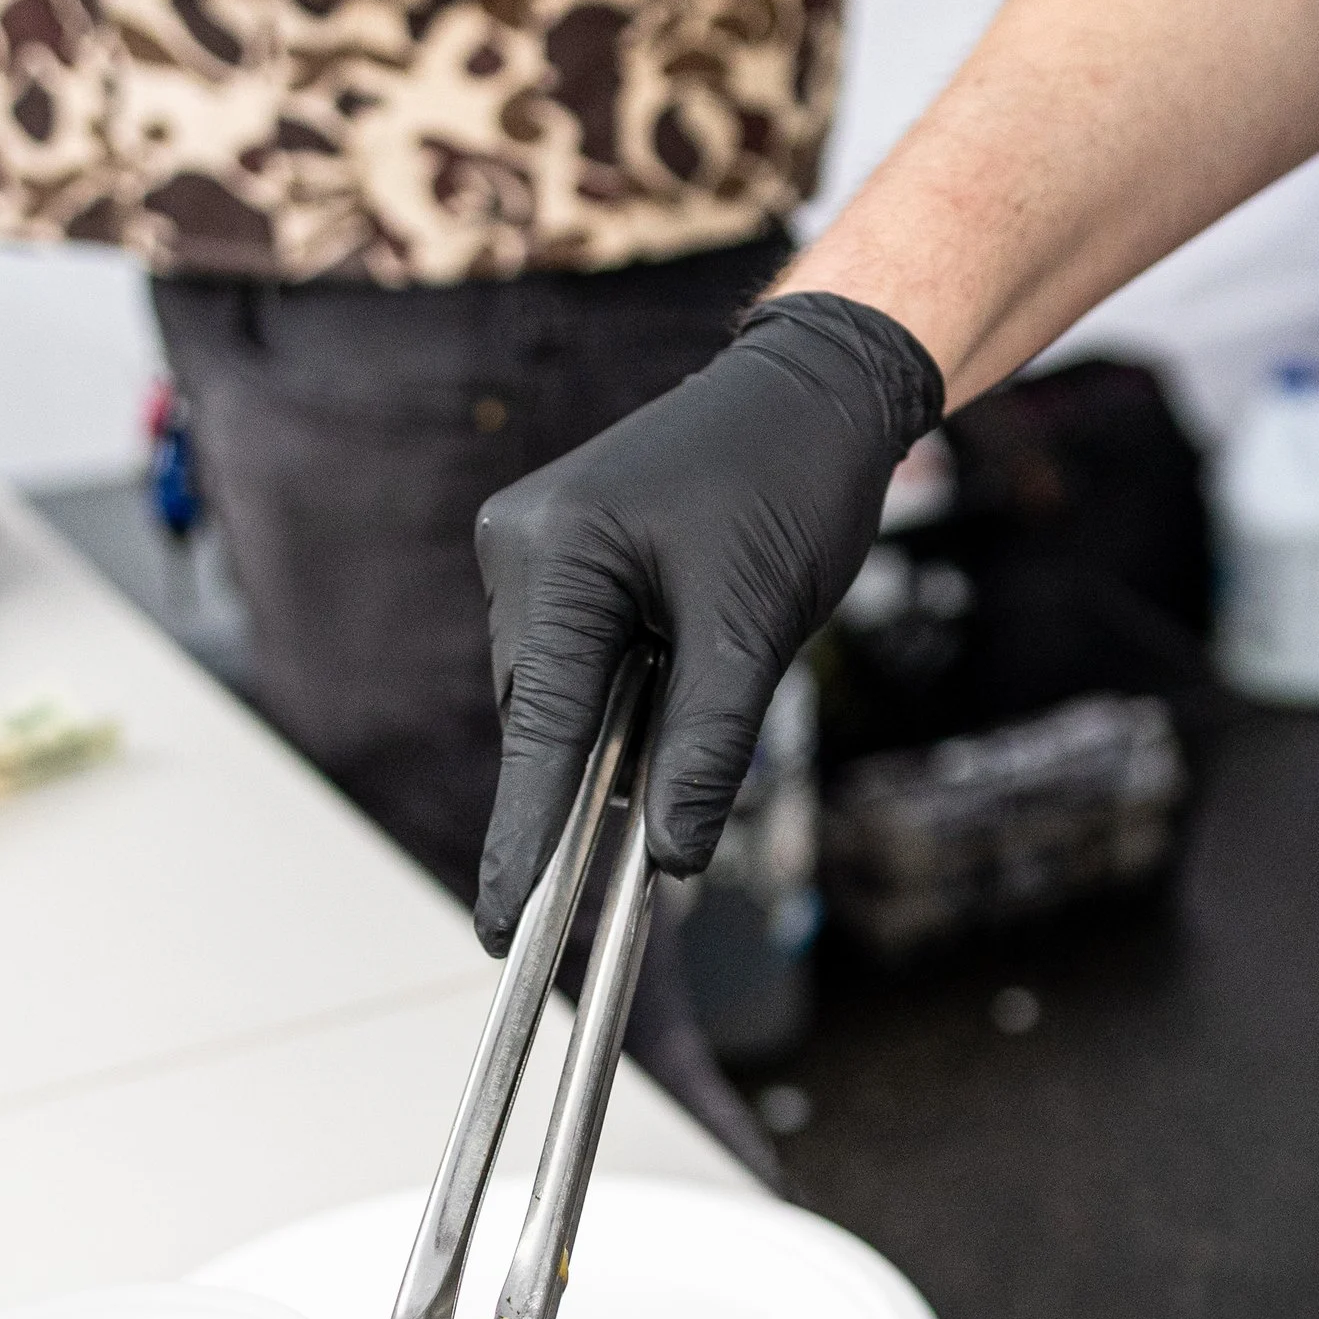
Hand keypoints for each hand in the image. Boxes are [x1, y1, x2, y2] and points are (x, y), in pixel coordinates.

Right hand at [473, 293, 942, 950]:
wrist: (814, 389)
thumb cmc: (791, 489)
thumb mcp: (755, 632)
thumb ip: (705, 749)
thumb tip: (667, 858)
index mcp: (555, 558)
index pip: (536, 732)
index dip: (524, 842)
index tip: (504, 929)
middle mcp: (520, 550)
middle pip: (541, 719)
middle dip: (586, 782)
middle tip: (636, 835)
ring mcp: (531, 549)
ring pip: (560, 697)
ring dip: (614, 731)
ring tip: (700, 684)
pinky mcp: (558, 555)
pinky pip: (577, 660)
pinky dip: (620, 696)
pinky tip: (678, 672)